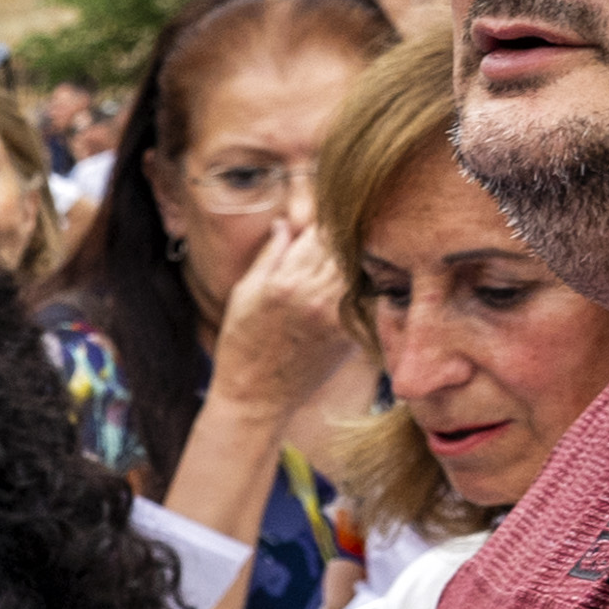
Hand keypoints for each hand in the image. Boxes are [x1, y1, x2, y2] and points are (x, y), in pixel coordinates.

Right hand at [199, 212, 365, 452]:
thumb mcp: (244, 294)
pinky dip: (364, 283)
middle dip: (347, 234)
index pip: (321, 230)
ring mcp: (338, 316)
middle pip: (348, 246)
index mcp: (286, 281)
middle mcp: (316, 296)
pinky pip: (366, 296)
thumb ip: (269, 255)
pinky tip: (357, 280)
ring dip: (358, 257)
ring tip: (354, 251)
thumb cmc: (242, 345)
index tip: (328, 211)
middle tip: (348, 225)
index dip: (327, 216)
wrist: (256, 397)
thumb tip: (287, 223)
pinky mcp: (351, 332)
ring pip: (361, 267)